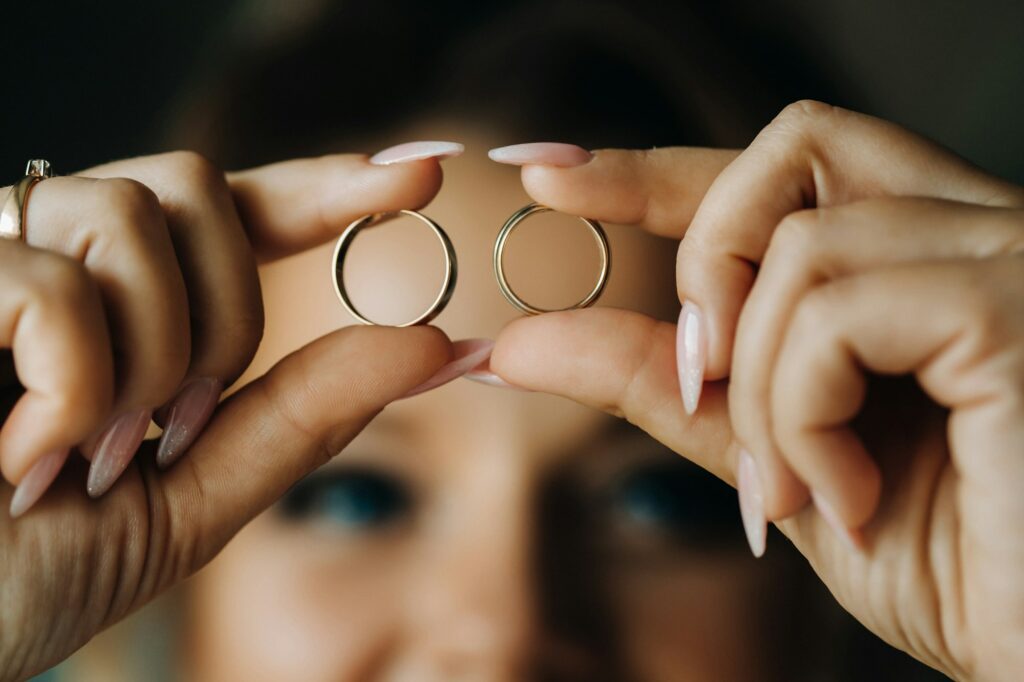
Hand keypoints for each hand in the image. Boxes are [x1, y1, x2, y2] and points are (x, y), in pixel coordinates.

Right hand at [0, 151, 454, 679]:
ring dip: (147, 360)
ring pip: (128, 215)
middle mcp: (49, 250)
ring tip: (87, 452)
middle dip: (225, 314)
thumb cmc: (32, 567)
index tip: (421, 177)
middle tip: (179, 427)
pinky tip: (21, 457)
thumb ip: (306, 413)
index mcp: (118, 297)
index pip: (235, 208)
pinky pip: (48, 286)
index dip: (326, 186)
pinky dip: (70, 387)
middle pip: (192, 184)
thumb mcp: (195, 493)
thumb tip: (435, 345)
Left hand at [490, 102, 1023, 678]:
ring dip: (760, 387)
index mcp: (925, 258)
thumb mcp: (776, 457)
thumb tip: (529, 340)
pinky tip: (848, 493)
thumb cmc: (951, 563)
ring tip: (797, 488)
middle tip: (700, 372)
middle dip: (705, 257)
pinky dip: (803, 415)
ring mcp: (1005, 258)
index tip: (552, 175)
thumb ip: (665, 383)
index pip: (783, 168)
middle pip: (791, 153)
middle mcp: (977, 232)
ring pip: (797, 250)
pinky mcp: (1012, 306)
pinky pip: (833, 316)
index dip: (658, 167)